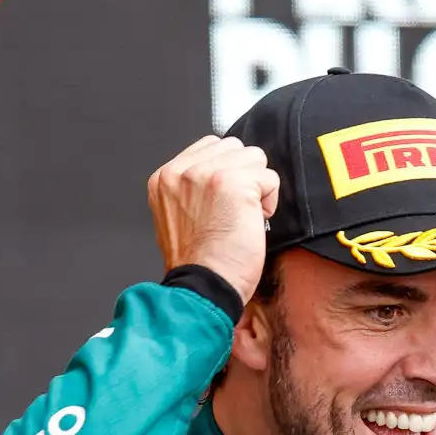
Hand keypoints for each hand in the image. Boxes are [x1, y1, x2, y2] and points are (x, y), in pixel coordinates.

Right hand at [147, 135, 280, 303]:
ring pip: (254, 158)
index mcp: (164, 178)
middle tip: (235, 211)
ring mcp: (207, 174)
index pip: (210, 146)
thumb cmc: (198, 264)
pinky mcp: (234, 184)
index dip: (228, 172)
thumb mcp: (177, 217)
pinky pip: (270, 178)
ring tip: (244, 216)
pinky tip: (254, 222)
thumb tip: (223, 173)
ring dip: (257, 187)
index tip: (226, 201)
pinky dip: (269, 202)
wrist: (203, 288)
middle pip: (234, 148)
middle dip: (243, 177)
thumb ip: (192, 188)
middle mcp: (182, 171)